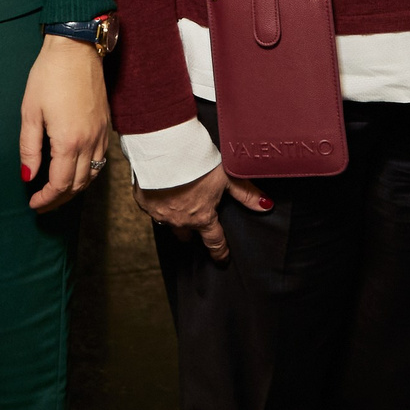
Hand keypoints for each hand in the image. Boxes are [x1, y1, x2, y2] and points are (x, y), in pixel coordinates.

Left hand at [20, 36, 109, 212]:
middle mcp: (90, 142)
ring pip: (93, 175)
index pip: (60, 184)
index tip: (33, 204)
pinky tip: (76, 170)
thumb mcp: (30, 112)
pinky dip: (88, 173)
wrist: (77, 49)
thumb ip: (29, 148)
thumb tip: (28, 176)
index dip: (46, 199)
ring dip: (75, 188)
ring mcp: (101, 134)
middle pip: (78, 185)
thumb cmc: (49, 76)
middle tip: (42, 204)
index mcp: (69, 141)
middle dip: (59, 199)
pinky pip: (101, 160)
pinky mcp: (106, 125)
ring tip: (57, 192)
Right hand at [135, 163, 271, 260]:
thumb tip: (266, 206)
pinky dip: (157, 201)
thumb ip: (245, 194)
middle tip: (196, 222)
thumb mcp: (227, 177)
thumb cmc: (198, 162)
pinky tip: (161, 189)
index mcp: (202, 218)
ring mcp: (160, 213)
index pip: (214, 242)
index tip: (222, 260)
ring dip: (174, 216)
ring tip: (177, 203)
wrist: (165, 149)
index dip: (220, 252)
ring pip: (168, 222)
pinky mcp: (143, 202)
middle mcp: (180, 221)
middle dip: (192, 231)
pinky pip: (152, 208)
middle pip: (187, 235)